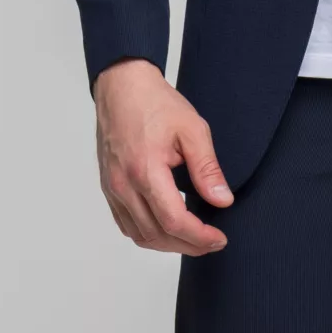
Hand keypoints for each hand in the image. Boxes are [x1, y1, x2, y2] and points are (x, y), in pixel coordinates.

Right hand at [92, 59, 234, 254]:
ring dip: (168, 244)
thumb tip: (222, 200)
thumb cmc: (155, 103)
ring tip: (193, 239)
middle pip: (156, 235)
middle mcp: (123, 185)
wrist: (121, 87)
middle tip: (212, 242)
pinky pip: (126, 224)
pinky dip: (147, 234)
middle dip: (188, 245)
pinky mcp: (109, 188)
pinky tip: (167, 228)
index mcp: (145, 170)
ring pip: (139, 235)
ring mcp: (113, 188)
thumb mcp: (192, 129)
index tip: (219, 238)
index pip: (174, 221)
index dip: (199, 237)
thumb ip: (207, 168)